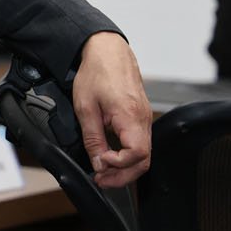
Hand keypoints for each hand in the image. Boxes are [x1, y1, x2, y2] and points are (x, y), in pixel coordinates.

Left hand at [71, 31, 150, 187]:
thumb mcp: (85, 107)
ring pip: (143, 154)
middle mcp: (143, 119)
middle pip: (144, 160)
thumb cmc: (97, 72)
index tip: (101, 163)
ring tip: (103, 171)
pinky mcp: (141, 117)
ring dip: (124, 167)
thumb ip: (92, 138)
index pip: (137, 154)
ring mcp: (145, 118)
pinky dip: (127, 155)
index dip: (119, 165)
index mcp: (131, 116)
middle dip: (122, 176)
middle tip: (101, 180)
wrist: (108, 51)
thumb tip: (97, 163)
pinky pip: (140, 143)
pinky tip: (111, 156)